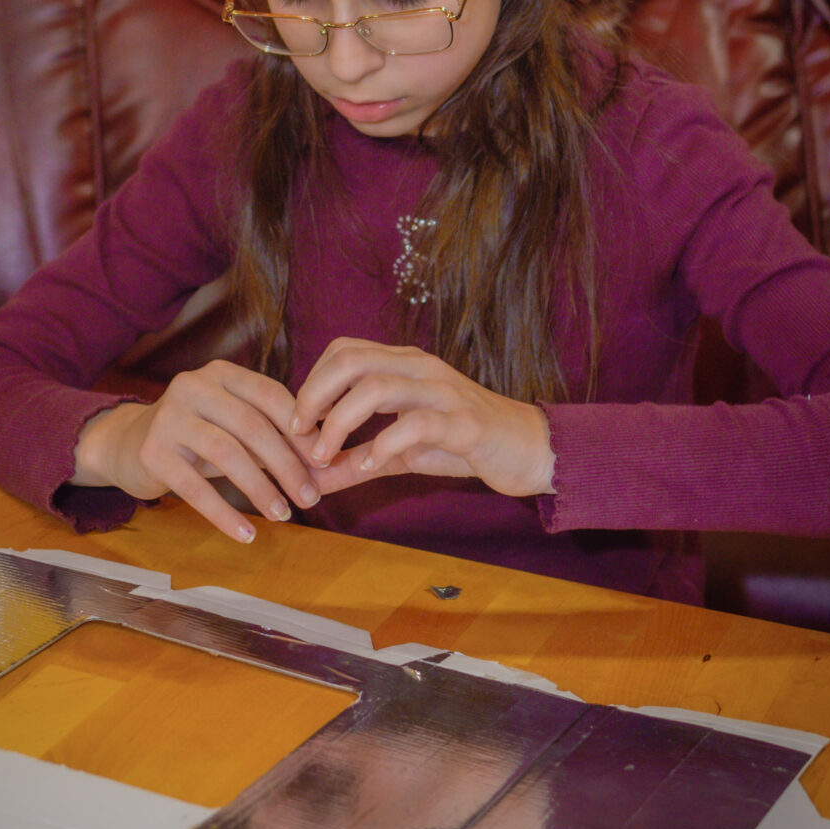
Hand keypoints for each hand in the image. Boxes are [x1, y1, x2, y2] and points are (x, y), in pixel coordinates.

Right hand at [73, 361, 321, 542]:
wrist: (127, 444)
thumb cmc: (196, 436)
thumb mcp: (232, 426)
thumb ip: (273, 436)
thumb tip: (326, 464)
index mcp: (222, 374)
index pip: (271, 396)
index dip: (302, 430)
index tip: (325, 462)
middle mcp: (194, 386)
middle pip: (252, 426)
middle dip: (287, 464)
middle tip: (311, 497)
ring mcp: (169, 417)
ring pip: (226, 453)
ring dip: (260, 489)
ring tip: (283, 515)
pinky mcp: (151, 452)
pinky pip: (194, 487)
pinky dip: (224, 513)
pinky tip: (246, 534)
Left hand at [291, 339, 555, 498]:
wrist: (531, 450)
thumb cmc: (463, 444)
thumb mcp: (402, 453)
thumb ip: (356, 461)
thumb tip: (310, 478)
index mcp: (405, 365)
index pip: (343, 351)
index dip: (311, 382)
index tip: (298, 422)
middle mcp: (421, 368)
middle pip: (351, 360)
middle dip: (314, 396)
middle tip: (300, 434)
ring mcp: (443, 392)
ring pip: (376, 387)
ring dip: (340, 422)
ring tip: (325, 455)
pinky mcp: (465, 423)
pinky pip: (415, 424)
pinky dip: (383, 445)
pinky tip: (372, 466)